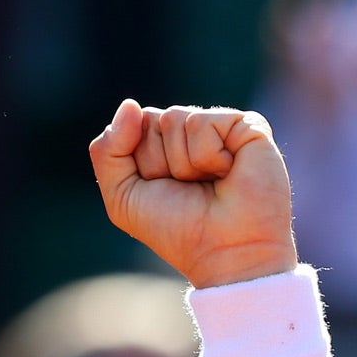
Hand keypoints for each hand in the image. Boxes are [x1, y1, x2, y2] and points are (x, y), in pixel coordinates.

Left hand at [89, 101, 296, 290]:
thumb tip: (129, 104)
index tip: (162, 190)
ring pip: (175, 118)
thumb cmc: (177, 230)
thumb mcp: (123, 198)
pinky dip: (207, 156)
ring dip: (183, 163)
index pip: (135, 124)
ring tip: (209, 183)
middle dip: (159, 162)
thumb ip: (108, 152)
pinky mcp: (248, 125)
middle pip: (152, 119)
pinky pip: (202, 122)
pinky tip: (228, 173)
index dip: (141, 163)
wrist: (224, 252)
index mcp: (165, 143)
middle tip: (187, 189)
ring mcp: (222, 126)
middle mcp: (193, 131)